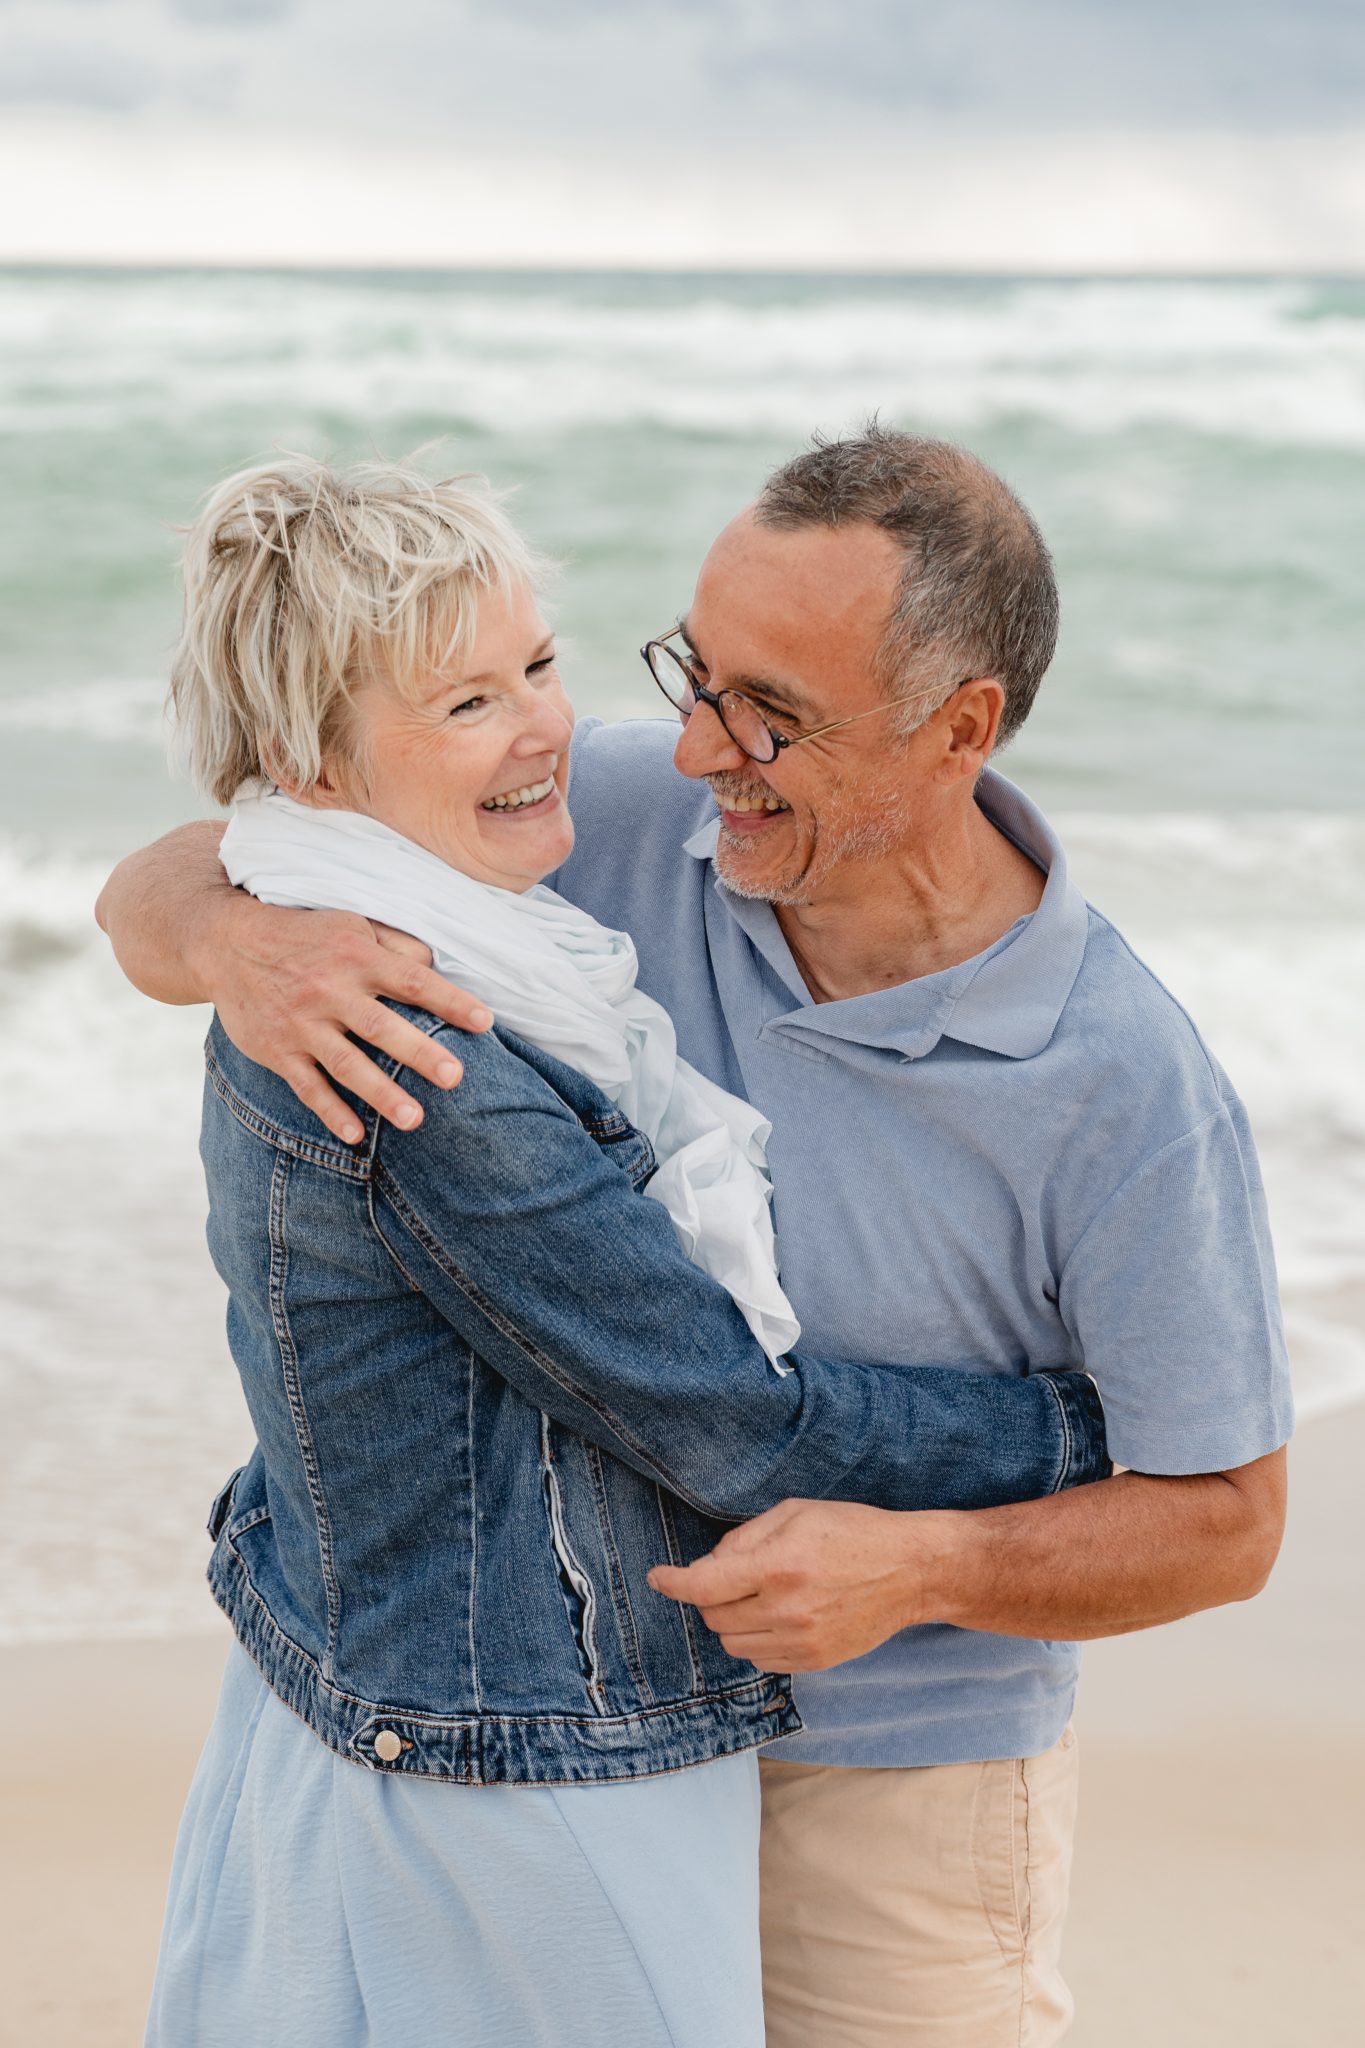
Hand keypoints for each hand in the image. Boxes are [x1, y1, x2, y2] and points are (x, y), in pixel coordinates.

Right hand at [205, 893, 494, 1143]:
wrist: (225, 942)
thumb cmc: (302, 933)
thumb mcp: (350, 923)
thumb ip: (395, 943)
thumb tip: (436, 964)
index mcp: (356, 956)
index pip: (413, 980)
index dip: (450, 1000)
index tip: (485, 1021)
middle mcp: (330, 990)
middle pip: (382, 1026)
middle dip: (420, 1052)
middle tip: (455, 1077)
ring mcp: (302, 1024)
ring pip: (347, 1064)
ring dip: (381, 1094)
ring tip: (414, 1119)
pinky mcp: (278, 1050)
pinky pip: (307, 1085)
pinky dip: (330, 1111)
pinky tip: (354, 1135)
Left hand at [648, 1499, 957, 1671]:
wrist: (909, 1571)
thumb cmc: (851, 1531)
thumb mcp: (795, 1513)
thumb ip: (744, 1539)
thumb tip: (710, 1566)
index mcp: (779, 1566)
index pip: (705, 1586)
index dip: (673, 1582)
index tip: (658, 1578)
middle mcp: (787, 1610)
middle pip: (714, 1616)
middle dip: (712, 1595)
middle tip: (738, 1575)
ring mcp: (802, 1641)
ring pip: (733, 1644)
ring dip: (732, 1620)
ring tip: (762, 1595)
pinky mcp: (814, 1661)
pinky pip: (761, 1659)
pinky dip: (757, 1639)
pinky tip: (780, 1615)